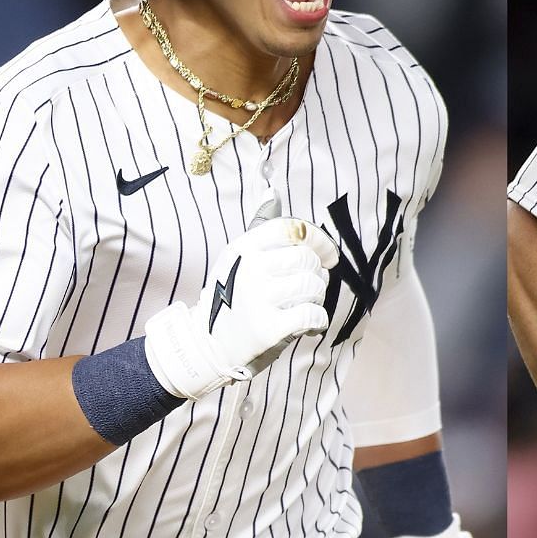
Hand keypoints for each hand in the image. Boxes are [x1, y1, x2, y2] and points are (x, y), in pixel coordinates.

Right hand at [143, 217, 339, 398]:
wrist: (208, 346)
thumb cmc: (234, 300)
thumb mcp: (240, 260)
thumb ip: (263, 231)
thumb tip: (272, 191)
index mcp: (244, 248)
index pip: (292, 229)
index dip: (318, 240)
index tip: (328, 255)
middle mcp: (249, 269)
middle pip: (307, 259)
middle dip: (317, 276)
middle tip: (307, 289)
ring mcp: (258, 298)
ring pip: (313, 286)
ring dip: (316, 299)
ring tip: (301, 307)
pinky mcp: (268, 328)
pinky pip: (313, 314)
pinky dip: (317, 321)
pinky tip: (307, 324)